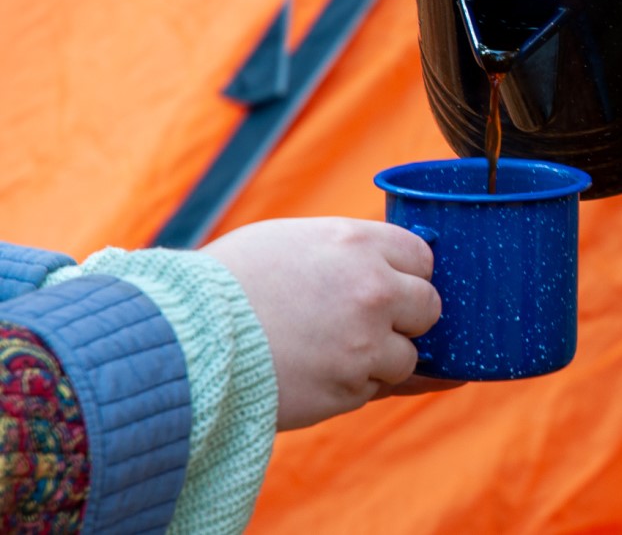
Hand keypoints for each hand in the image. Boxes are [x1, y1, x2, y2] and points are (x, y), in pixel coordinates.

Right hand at [202, 217, 450, 430]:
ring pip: (405, 357)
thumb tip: (397, 272)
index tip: (387, 285)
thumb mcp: (293, 243)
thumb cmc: (229, 284)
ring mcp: (365, 343)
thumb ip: (350, 254)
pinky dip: (349, 387)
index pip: (423, 258)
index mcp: (359, 243)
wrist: (180, 339)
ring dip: (377, 360)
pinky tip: (309, 372)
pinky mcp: (348, 389)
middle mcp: (373, 290)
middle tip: (362, 323)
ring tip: (324, 350)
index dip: (406, 275)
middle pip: (428, 308)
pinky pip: (370, 390)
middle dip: (404, 319)